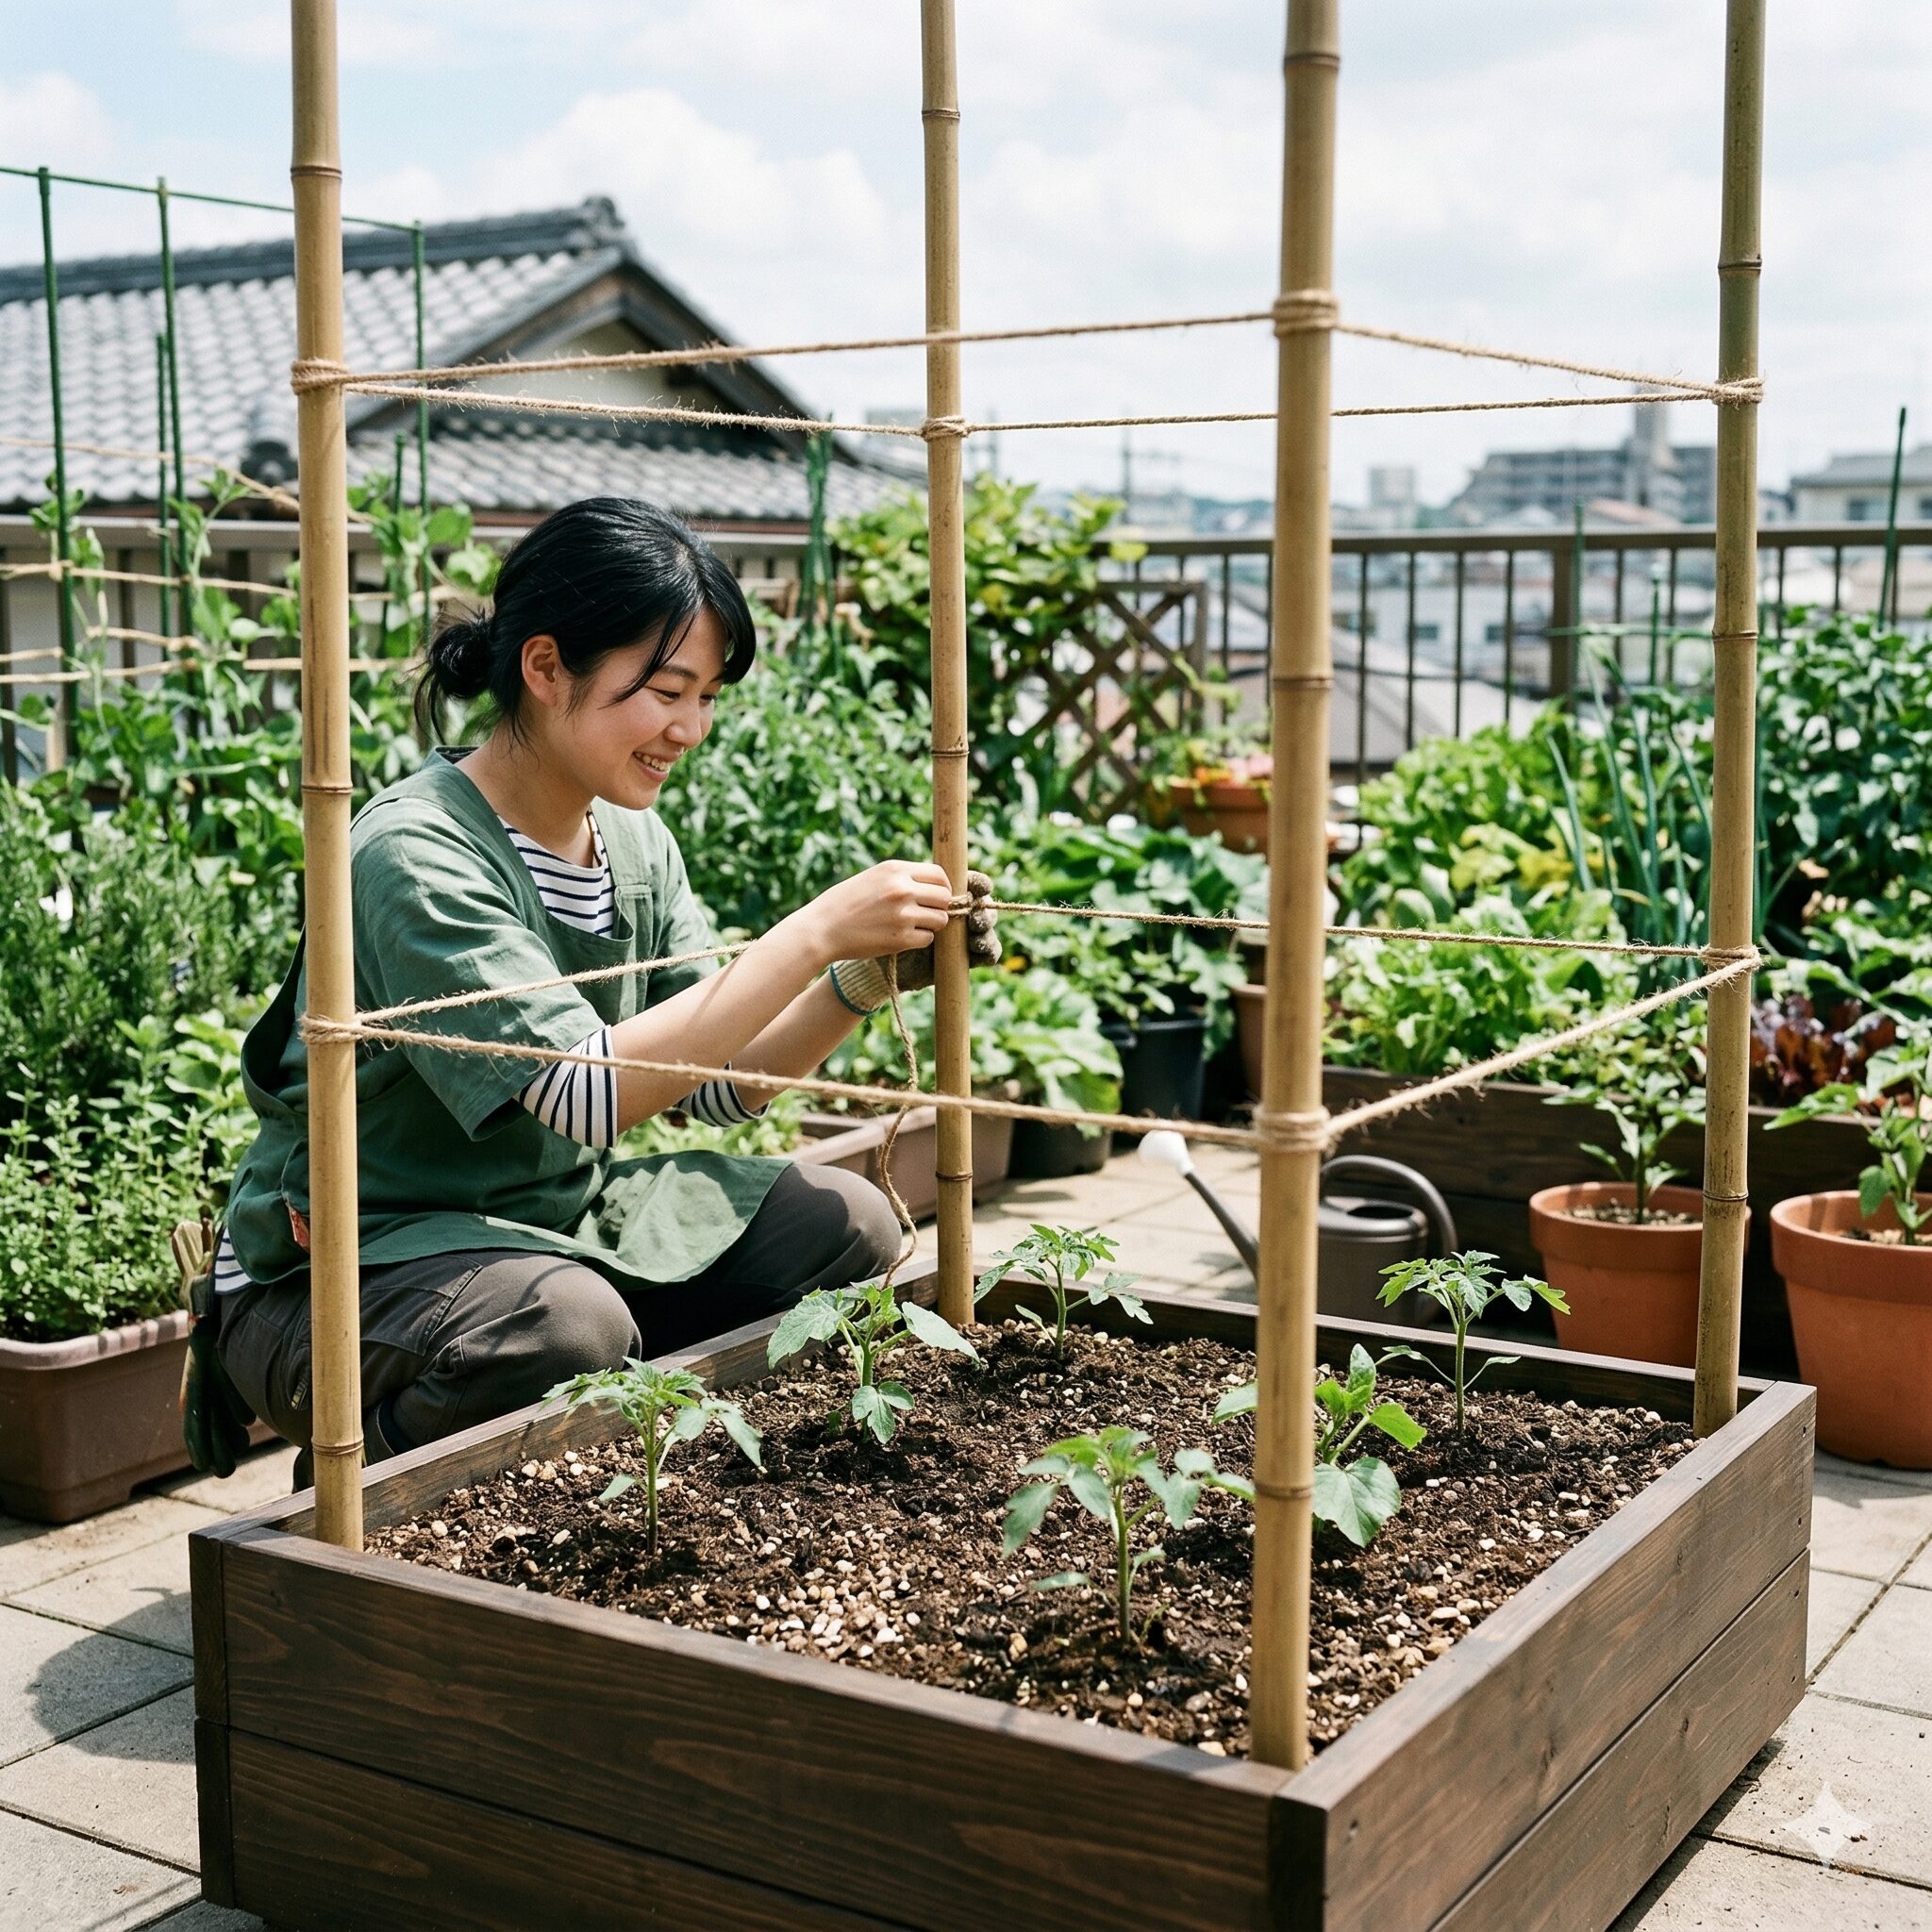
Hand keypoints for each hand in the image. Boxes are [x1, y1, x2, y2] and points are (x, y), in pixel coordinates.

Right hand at [830, 871, 1001, 1010]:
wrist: (820, 929)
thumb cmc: (843, 904)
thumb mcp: (871, 878)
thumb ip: (900, 878)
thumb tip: (932, 885)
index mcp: (895, 870)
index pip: (939, 874)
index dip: (943, 887)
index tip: (937, 896)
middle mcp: (902, 889)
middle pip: (944, 897)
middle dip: (938, 907)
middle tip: (924, 914)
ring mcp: (903, 914)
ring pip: (940, 919)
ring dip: (930, 925)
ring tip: (910, 926)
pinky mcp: (901, 938)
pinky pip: (927, 939)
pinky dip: (918, 940)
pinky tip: (901, 938)